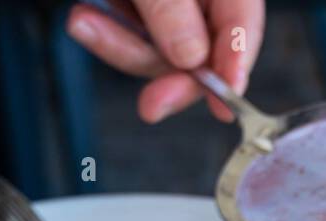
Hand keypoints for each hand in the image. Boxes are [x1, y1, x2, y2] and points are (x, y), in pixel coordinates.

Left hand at [66, 0, 265, 122]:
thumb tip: (190, 56)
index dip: (235, 66)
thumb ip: (171, 7)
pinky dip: (106, 33)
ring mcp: (169, 3)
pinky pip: (129, 36)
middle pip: (200, 51)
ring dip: (119, 47)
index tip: (224, 103)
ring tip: (84, 24)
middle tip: (152, 105)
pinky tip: (85, 19)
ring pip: (159, 51)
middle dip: (170, 76)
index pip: (241, 26)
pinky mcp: (136, 6)